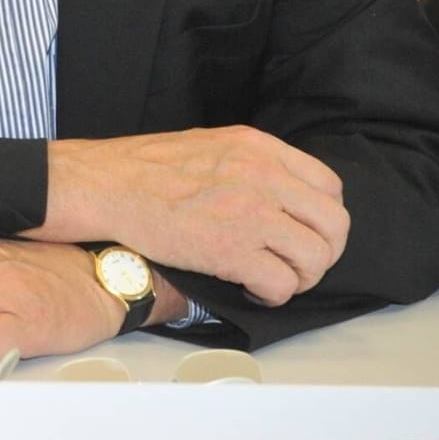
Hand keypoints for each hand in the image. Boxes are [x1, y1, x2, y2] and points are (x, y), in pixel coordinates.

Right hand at [41, 126, 348, 304]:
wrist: (104, 185)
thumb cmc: (143, 168)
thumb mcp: (209, 145)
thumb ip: (250, 164)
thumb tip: (277, 192)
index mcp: (258, 148)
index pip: (329, 185)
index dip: (322, 216)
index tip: (303, 231)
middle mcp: (264, 177)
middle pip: (334, 224)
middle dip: (322, 252)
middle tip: (296, 263)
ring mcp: (251, 215)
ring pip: (315, 258)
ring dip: (300, 276)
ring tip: (272, 278)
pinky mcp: (231, 251)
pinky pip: (281, 284)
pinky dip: (271, 294)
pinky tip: (249, 288)